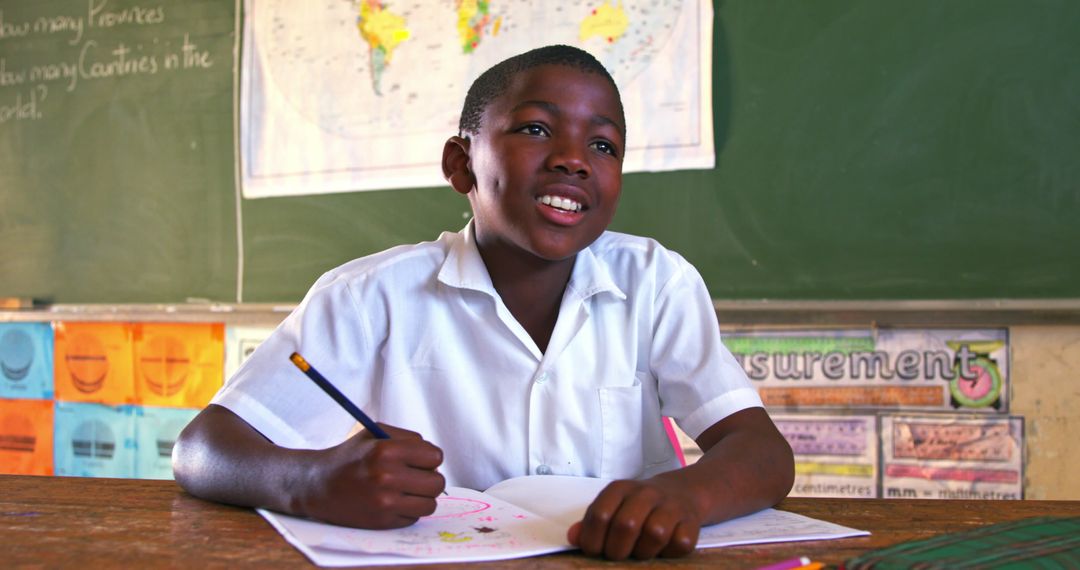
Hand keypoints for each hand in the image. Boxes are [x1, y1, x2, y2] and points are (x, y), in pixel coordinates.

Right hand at [295, 424, 444, 528]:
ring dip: (422, 497)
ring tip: (407, 491)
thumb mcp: (374, 433)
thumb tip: (434, 456)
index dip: (429, 458)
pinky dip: (408, 510)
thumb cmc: (349, 457)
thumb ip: (407, 439)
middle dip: (429, 478)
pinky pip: (414, 517)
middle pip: (437, 482)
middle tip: (416, 477)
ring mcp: (385, 502)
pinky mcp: (382, 521)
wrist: (318, 485)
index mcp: (387, 450)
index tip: (420, 460)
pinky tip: (393, 501)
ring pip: (430, 503)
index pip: (435, 456)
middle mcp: (387, 476)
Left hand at [567, 476, 701, 559]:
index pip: (600, 514)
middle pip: (626, 525)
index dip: (592, 539)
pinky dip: (670, 552)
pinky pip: (680, 543)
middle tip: (617, 556)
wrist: (684, 491)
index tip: (594, 551)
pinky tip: (664, 548)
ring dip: (644, 552)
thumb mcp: (614, 506)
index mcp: (621, 489)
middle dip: (617, 550)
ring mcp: (671, 506)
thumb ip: (593, 522)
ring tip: (641, 551)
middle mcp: (646, 493)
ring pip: (654, 534)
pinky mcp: (692, 521)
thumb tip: (573, 538)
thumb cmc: (640, 505)